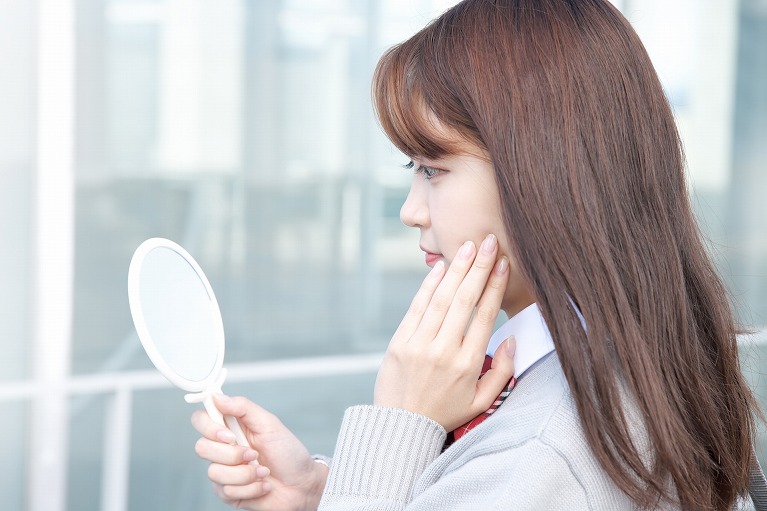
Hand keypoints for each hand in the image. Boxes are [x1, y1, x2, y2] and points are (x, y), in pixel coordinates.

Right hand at [192, 395, 327, 510]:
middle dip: (232, 455)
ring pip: (214, 472)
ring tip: (263, 471)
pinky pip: (226, 491)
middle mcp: (223, 448)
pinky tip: (263, 485)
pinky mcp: (228, 492)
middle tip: (254, 454)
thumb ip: (243, 407)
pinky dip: (250, 488)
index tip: (228, 435)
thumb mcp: (269, 424)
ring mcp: (224, 471)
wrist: (302, 485)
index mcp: (231, 427)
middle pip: (201, 448)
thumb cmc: (288, 452)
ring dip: (245, 474)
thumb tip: (217, 396)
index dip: (208, 427)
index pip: (201, 420)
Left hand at [374, 234, 514, 430]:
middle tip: (489, 242)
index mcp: (467, 364)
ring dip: (455, 269)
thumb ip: (503, 372)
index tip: (504, 264)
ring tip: (468, 247)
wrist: (400, 426)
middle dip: (478, 268)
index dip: (495, 286)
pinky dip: (428, 285)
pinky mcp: (399, 342)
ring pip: (441, 299)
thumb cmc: (445, 412)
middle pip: (464, 300)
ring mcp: (419, 344)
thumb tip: (513, 340)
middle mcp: (444, 351)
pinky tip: (440, 268)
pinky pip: (417, 307)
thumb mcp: (482, 402)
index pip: (485, 316)